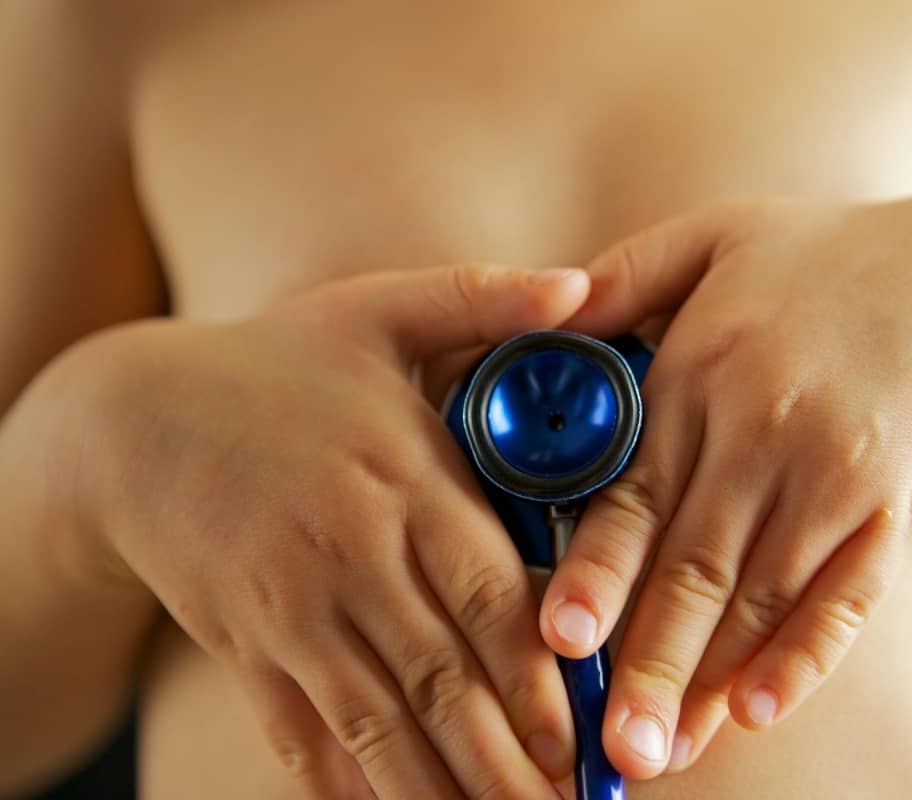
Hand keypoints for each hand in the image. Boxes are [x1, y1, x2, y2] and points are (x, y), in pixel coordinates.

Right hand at [78, 265, 589, 798]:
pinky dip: (345, 786)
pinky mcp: (251, 647)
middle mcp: (354, 556)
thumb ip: (481, 300)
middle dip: (509, 756)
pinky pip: (300, 734)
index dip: (541, 671)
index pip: (490, 595)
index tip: (588, 729)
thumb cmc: (274, 362)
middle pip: (444, 678)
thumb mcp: (378, 310)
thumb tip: (580, 284)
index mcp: (403, 480)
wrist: (131, 420)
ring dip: (441, 787)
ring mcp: (296, 612)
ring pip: (380, 724)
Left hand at [540, 192, 911, 776]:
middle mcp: (762, 431)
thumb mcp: (720, 233)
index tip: (555, 640)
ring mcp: (836, 474)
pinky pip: (848, 598)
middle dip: (645, 663)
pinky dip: (805, 656)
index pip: (631, 493)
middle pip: (690, 567)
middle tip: (608, 748)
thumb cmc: (834, 256)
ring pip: (760, 597)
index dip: (592, 572)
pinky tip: (763, 709)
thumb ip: (625, 273)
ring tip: (665, 752)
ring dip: (710, 683)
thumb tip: (548, 311)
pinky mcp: (900, 509)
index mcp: (701, 372)